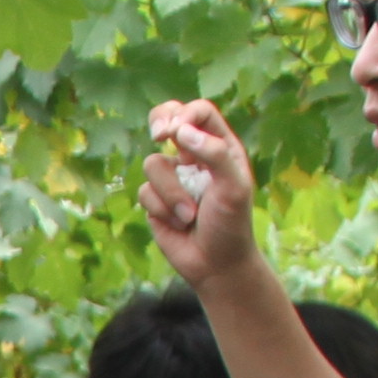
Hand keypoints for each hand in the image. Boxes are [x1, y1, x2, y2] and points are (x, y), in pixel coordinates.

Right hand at [141, 101, 261, 286]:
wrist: (216, 264)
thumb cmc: (231, 224)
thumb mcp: (233, 187)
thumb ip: (214, 154)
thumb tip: (181, 132)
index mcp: (220, 147)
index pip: (200, 113)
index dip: (185, 114)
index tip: (175, 132)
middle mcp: (193, 157)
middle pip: (167, 118)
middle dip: (159, 122)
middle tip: (159, 135)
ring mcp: (172, 177)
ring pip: (153, 165)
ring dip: (170, 193)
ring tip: (190, 215)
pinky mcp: (154, 199)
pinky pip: (144, 192)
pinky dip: (161, 209)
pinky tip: (179, 224)